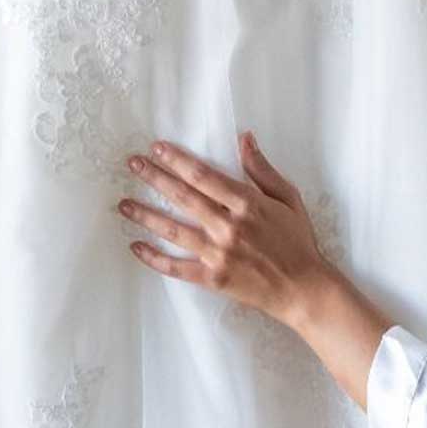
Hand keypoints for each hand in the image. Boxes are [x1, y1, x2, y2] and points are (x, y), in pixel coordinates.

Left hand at [119, 132, 330, 330]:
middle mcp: (229, 227)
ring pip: (174, 230)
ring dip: (146, 215)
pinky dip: (155, 258)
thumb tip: (244, 138)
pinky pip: (177, 268)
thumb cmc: (297, 241)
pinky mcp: (213, 278)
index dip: (178, 160)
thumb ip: (262, 170)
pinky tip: (136, 247)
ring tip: (123, 204)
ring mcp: (219, 254)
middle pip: (183, 197)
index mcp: (247, 204)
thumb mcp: (288, 198)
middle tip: (132, 164)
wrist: (303, 288)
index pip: (204, 176)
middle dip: (155, 178)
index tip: (157, 149)